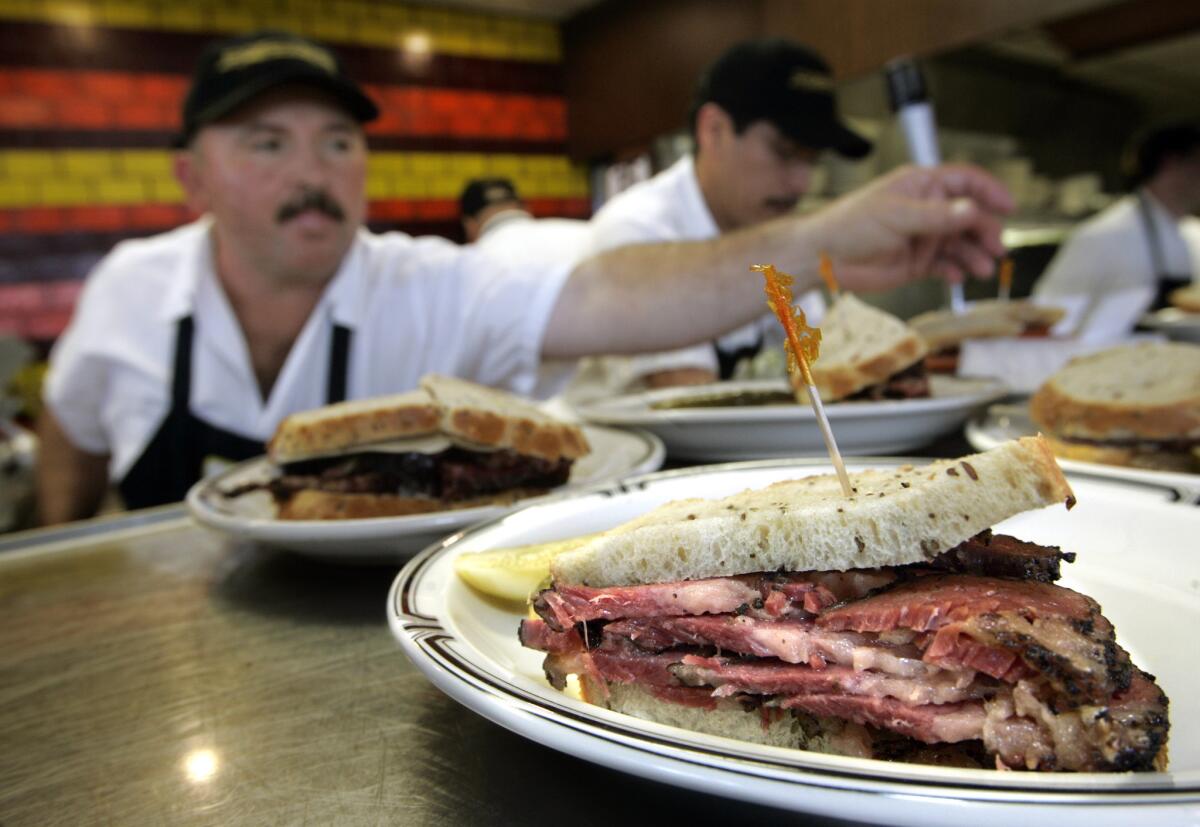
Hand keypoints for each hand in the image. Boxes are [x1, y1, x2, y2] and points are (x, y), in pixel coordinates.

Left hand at [806, 164, 1013, 290]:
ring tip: (983, 269)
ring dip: (974, 255)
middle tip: (997, 247)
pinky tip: (957, 276)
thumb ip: (936, 215)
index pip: (966, 181)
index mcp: (922, 187)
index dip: (990, 191)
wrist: (824, 257)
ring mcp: (924, 237)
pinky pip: (945, 265)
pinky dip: (955, 271)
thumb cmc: (851, 225)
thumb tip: (971, 210)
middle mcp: (927, 210)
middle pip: (970, 217)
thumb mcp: (896, 216)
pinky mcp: (917, 262)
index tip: (1009, 207)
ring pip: (961, 244)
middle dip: (986, 231)